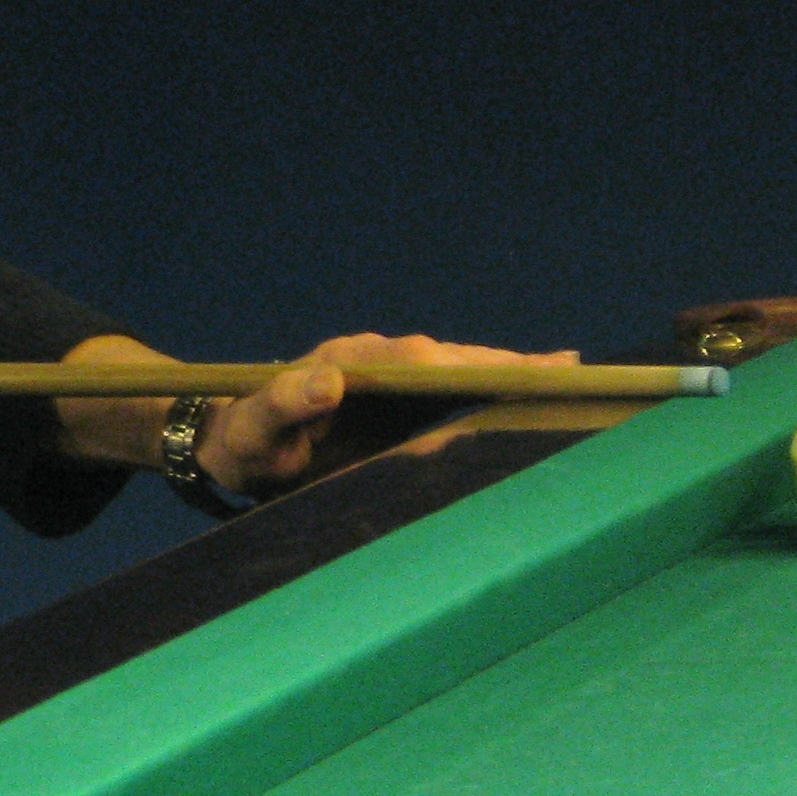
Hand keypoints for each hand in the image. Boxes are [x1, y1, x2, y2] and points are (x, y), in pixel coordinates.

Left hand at [197, 331, 580, 493]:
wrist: (233, 436)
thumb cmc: (246, 439)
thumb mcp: (256, 428)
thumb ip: (284, 404)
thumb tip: (326, 381)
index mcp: (347, 362)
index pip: (410, 357)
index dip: (456, 361)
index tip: (496, 366)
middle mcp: (375, 358)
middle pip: (447, 356)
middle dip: (501, 362)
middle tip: (562, 366)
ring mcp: (389, 374)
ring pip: (455, 366)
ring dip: (506, 369)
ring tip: (563, 372)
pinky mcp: (397, 394)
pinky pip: (449, 384)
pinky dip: (489, 382)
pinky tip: (529, 386)